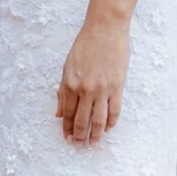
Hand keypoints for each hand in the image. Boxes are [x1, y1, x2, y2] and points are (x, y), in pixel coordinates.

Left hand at [57, 18, 129, 145]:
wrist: (105, 30)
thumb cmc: (84, 46)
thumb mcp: (67, 66)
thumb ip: (63, 91)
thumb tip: (59, 113)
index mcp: (69, 84)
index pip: (67, 113)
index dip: (66, 127)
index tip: (66, 137)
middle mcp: (85, 90)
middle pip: (82, 120)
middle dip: (79, 135)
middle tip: (79, 145)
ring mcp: (102, 90)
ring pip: (98, 120)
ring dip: (95, 134)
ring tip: (93, 143)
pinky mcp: (117, 87)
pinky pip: (114, 111)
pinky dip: (111, 122)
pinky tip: (108, 129)